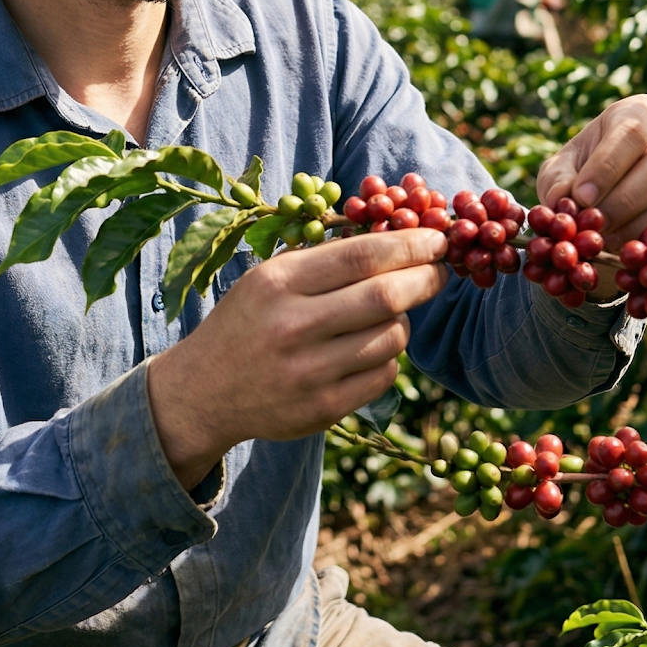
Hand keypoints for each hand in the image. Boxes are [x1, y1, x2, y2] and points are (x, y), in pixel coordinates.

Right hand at [147, 230, 447, 489]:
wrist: (205, 390)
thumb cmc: (248, 322)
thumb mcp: (269, 278)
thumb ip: (324, 261)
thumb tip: (397, 239)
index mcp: (279, 283)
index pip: (361, 255)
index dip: (409, 244)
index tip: (436, 238)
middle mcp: (293, 326)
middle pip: (386, 296)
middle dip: (426, 279)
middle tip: (441, 271)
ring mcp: (310, 371)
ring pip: (391, 337)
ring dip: (403, 321)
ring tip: (392, 314)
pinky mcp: (324, 408)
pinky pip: (384, 374)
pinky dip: (389, 356)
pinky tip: (370, 349)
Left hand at [536, 94, 646, 297]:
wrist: (606, 204)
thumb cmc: (580, 178)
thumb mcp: (559, 173)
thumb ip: (557, 182)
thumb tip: (560, 199)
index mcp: (639, 114)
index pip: (631, 132)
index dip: (607, 166)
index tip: (581, 197)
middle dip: (628, 198)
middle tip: (596, 225)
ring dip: (644, 224)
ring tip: (608, 243)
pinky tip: (636, 255)